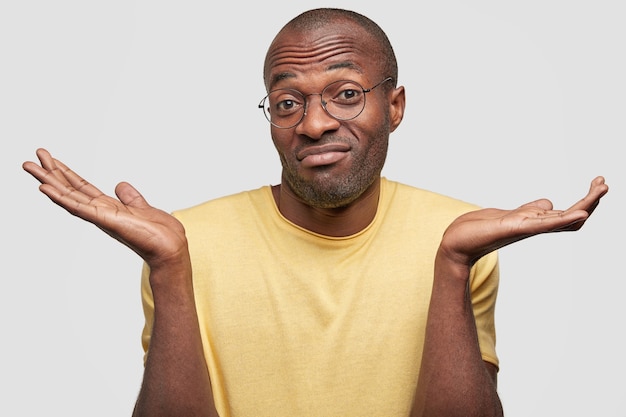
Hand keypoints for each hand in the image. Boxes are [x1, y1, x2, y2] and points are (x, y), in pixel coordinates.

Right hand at [23, 148, 188, 270]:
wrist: (170, 247)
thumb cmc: (159, 233)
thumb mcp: (142, 207)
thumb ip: (130, 197)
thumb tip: (120, 185)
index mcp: (108, 207)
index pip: (82, 188)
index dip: (67, 174)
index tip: (51, 160)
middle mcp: (100, 212)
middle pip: (70, 190)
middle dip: (51, 174)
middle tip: (31, 158)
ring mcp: (100, 217)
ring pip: (68, 197)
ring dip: (48, 182)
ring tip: (30, 167)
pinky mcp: (105, 220)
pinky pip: (79, 208)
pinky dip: (61, 198)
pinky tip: (46, 188)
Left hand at [438, 176, 608, 267]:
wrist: (457, 242)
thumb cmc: (481, 229)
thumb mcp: (511, 214)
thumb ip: (532, 210)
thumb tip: (550, 203)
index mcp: (536, 222)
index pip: (569, 213)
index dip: (586, 200)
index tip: (599, 182)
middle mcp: (535, 226)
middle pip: (572, 216)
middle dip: (591, 199)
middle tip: (605, 183)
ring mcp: (526, 227)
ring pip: (562, 219)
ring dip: (583, 205)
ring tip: (600, 191)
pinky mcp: (515, 228)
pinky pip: (543, 225)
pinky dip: (562, 219)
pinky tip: (578, 213)